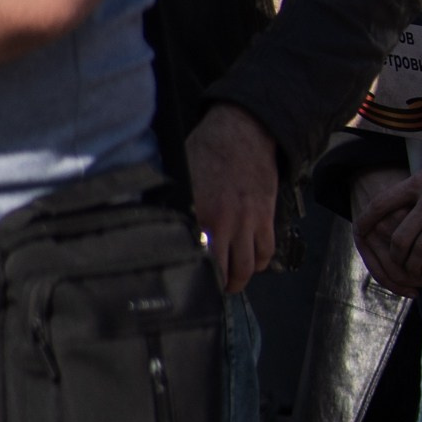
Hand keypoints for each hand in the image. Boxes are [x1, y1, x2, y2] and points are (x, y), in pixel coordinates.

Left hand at [184, 105, 280, 294]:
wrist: (244, 131)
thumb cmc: (209, 148)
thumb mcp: (180, 175)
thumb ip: (173, 204)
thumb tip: (155, 224)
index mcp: (200, 214)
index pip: (197, 260)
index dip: (194, 279)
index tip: (187, 285)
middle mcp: (226, 223)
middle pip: (225, 272)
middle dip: (219, 287)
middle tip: (212, 290)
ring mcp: (249, 221)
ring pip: (248, 267)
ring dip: (240, 279)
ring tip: (232, 281)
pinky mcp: (266, 216)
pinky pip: (266, 250)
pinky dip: (260, 262)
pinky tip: (251, 261)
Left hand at [352, 157, 421, 295]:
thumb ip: (418, 180)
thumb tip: (400, 184)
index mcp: (416, 183)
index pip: (382, 203)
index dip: (368, 220)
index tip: (360, 230)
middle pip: (401, 236)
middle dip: (397, 256)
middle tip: (400, 264)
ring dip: (418, 266)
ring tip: (419, 273)